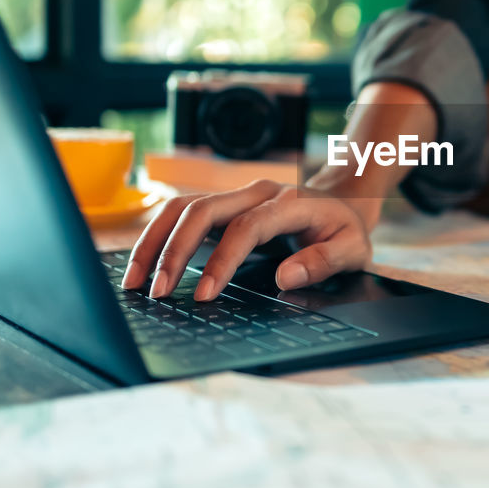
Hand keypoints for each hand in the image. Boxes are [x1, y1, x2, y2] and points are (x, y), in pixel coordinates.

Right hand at [121, 180, 372, 301]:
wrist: (342, 198)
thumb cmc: (345, 229)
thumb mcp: (353, 248)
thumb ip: (324, 261)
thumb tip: (285, 277)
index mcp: (289, 203)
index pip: (246, 228)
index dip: (222, 260)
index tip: (205, 295)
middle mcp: (256, 192)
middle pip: (202, 210)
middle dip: (174, 251)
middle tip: (158, 292)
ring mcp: (236, 195)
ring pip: (183, 207)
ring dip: (155, 241)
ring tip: (135, 281)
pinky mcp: (222, 204)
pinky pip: (183, 213)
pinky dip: (159, 236)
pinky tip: (145, 264)